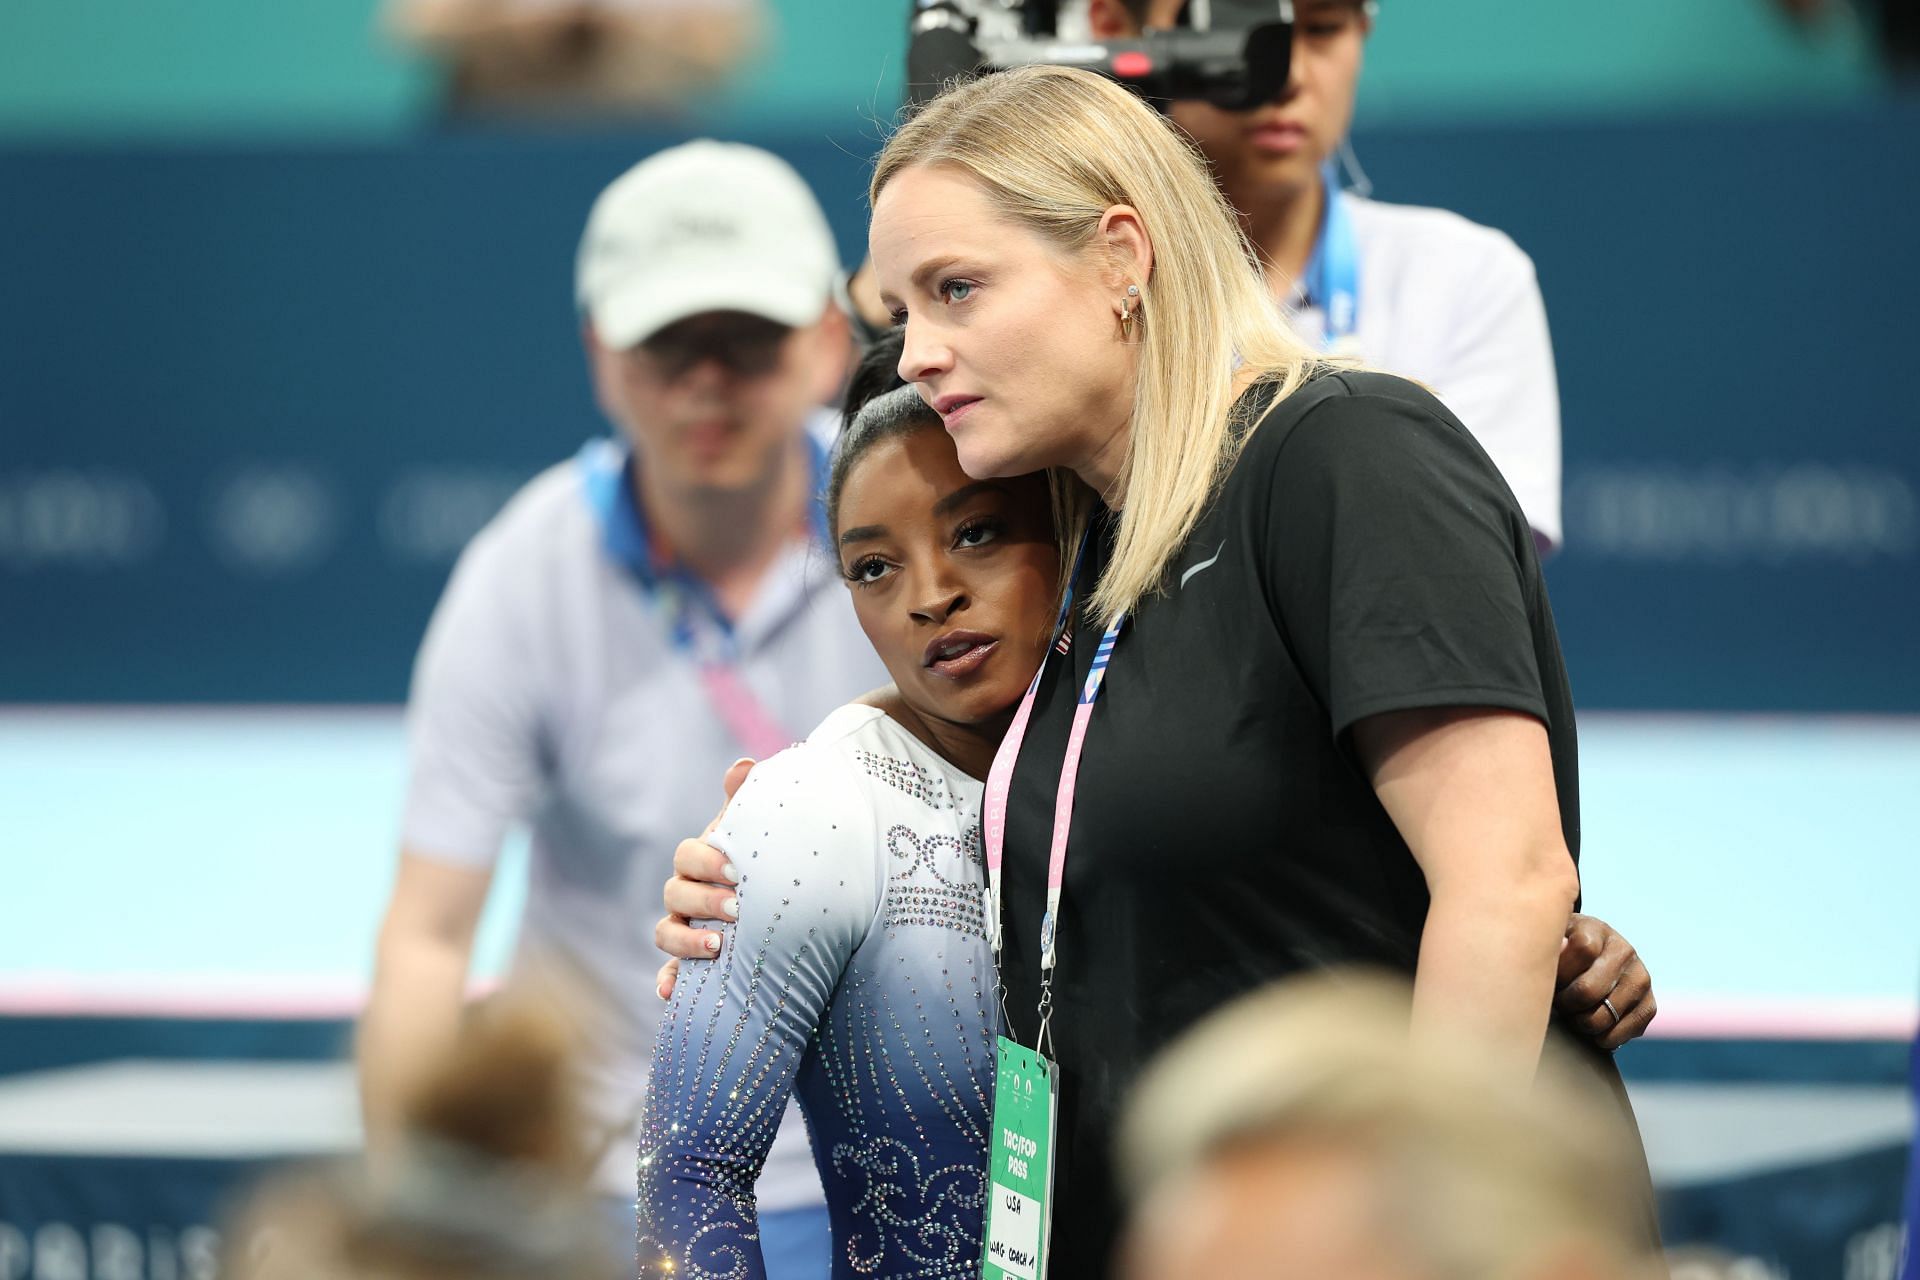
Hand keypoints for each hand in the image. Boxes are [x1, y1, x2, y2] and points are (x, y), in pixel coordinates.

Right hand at [653, 758, 753, 999]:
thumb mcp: (759, 832)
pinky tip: (669, 994)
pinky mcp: (690, 964)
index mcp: (702, 860)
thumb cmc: (766, 860)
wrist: (787, 902)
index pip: (687, 856)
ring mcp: (685, 929)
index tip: (736, 871)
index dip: (706, 862)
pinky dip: (666, 982)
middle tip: (737, 909)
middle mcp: (687, 894)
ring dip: (685, 940)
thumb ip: (748, 800)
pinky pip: (670, 975)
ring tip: (716, 948)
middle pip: (674, 893)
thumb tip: (742, 766)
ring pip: (666, 932)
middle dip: (703, 901)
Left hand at [1555, 914, 1655, 1050]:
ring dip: (1581, 1024)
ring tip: (1572, 1015)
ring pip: (1603, 1017)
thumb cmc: (1563, 954)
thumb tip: (1559, 948)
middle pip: (1589, 990)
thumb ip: (1552, 945)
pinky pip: (1621, 1033)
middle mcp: (1624, 951)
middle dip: (1566, 1005)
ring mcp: (1640, 978)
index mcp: (1597, 930)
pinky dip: (1601, 1038)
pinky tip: (1591, 1028)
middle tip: (1559, 1005)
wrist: (1595, 960)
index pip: (1582, 950)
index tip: (1550, 980)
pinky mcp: (1650, 1005)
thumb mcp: (1553, 940)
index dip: (1561, 972)